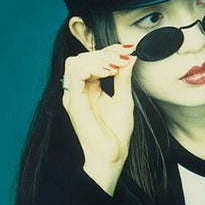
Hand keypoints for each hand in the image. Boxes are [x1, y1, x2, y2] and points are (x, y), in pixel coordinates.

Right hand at [61, 44, 137, 194]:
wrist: (113, 155)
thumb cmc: (116, 132)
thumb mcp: (124, 97)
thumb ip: (124, 76)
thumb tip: (130, 55)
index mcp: (88, 88)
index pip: (92, 59)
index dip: (110, 50)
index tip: (130, 49)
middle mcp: (77, 90)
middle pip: (82, 57)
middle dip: (106, 52)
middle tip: (125, 57)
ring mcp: (74, 96)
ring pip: (76, 62)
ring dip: (99, 58)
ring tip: (117, 65)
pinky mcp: (74, 103)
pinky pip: (76, 76)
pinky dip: (93, 68)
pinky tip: (109, 71)